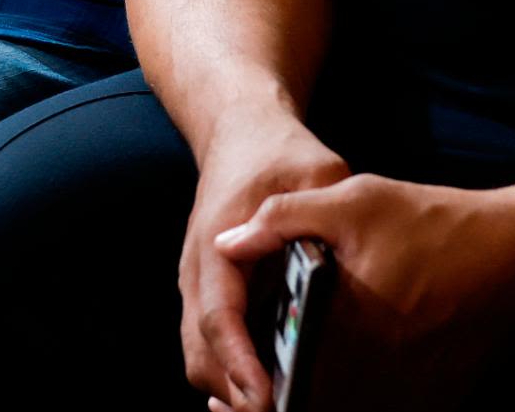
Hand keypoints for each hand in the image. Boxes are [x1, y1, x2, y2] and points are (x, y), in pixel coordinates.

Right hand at [180, 114, 351, 408]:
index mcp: (218, 242)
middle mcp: (198, 270)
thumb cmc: (277, 151)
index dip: (241, 363)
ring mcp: (199, 283)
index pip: (219, 316)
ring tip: (281, 407)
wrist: (240, 130)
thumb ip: (312, 214)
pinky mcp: (212, 292)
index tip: (268, 397)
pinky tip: (272, 387)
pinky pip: (213, 346)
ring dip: (233, 388)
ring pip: (201, 356)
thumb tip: (316, 262)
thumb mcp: (312, 171)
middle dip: (235, 392)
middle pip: (201, 351)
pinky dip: (235, 373)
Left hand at [210, 175, 514, 408]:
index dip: (252, 404)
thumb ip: (282, 219)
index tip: (225, 403)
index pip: (286, 391)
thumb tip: (226, 243)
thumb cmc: (435, 223)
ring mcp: (412, 393)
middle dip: (280, 408)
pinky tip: (340, 384)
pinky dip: (358, 404)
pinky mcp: (438, 399)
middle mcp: (379, 375)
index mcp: (348, 333)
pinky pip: (387, 410)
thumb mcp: (353, 200)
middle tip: (242, 405)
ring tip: (288, 394)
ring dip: (317, 406)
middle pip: (316, 409)